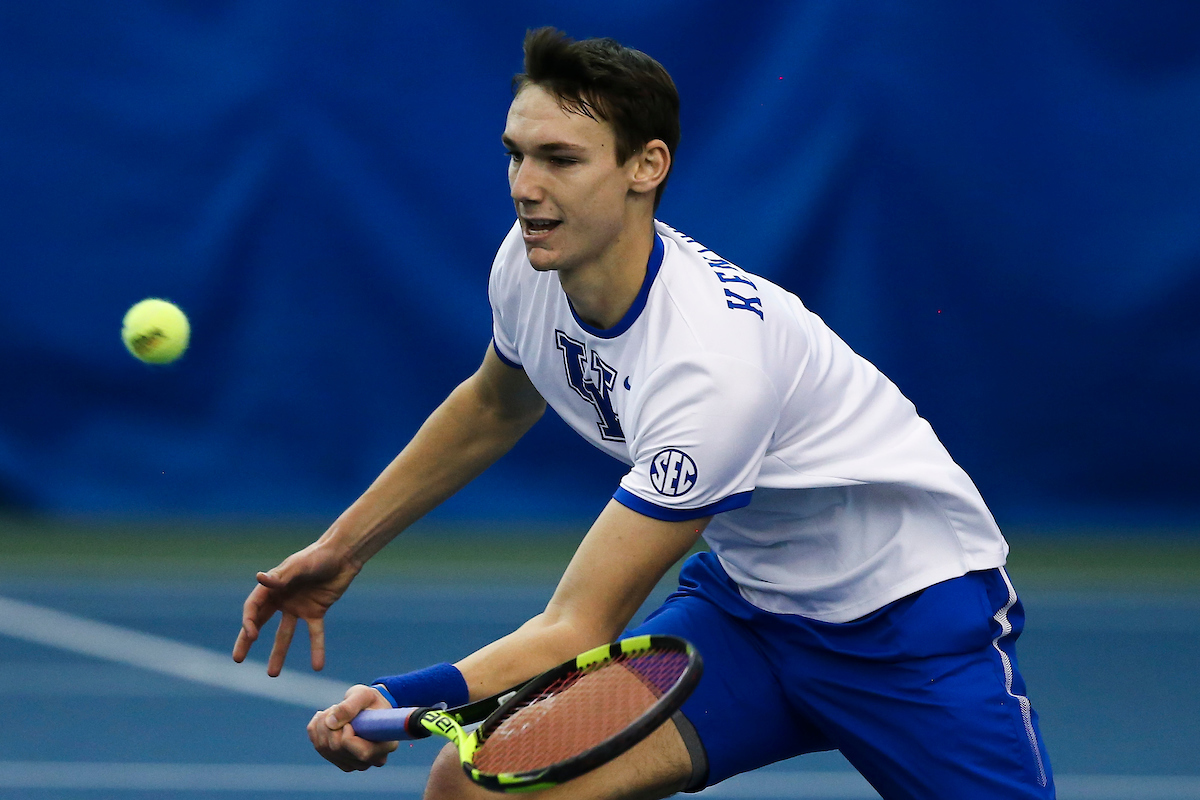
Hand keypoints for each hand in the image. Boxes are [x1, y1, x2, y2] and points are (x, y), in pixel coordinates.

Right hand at [232, 539, 360, 675]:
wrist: (343, 555)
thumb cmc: (318, 556)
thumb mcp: (299, 565)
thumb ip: (282, 576)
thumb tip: (260, 579)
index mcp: (272, 586)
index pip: (254, 607)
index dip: (249, 621)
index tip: (252, 635)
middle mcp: (282, 598)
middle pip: (260, 622)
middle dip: (247, 639)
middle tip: (237, 659)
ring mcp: (298, 607)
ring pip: (284, 634)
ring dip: (278, 653)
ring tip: (272, 675)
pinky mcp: (316, 612)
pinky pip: (314, 634)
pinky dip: (316, 649)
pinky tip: (317, 666)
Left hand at [308, 684, 398, 770]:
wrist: (369, 706)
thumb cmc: (371, 700)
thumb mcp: (364, 695)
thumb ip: (350, 706)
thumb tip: (331, 723)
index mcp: (386, 746)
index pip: (362, 753)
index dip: (348, 736)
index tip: (348, 721)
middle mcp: (372, 760)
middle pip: (339, 750)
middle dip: (331, 725)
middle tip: (336, 707)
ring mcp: (356, 763)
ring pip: (326, 749)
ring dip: (322, 725)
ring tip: (332, 710)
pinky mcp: (341, 761)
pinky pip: (319, 748)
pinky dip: (316, 731)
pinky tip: (324, 718)